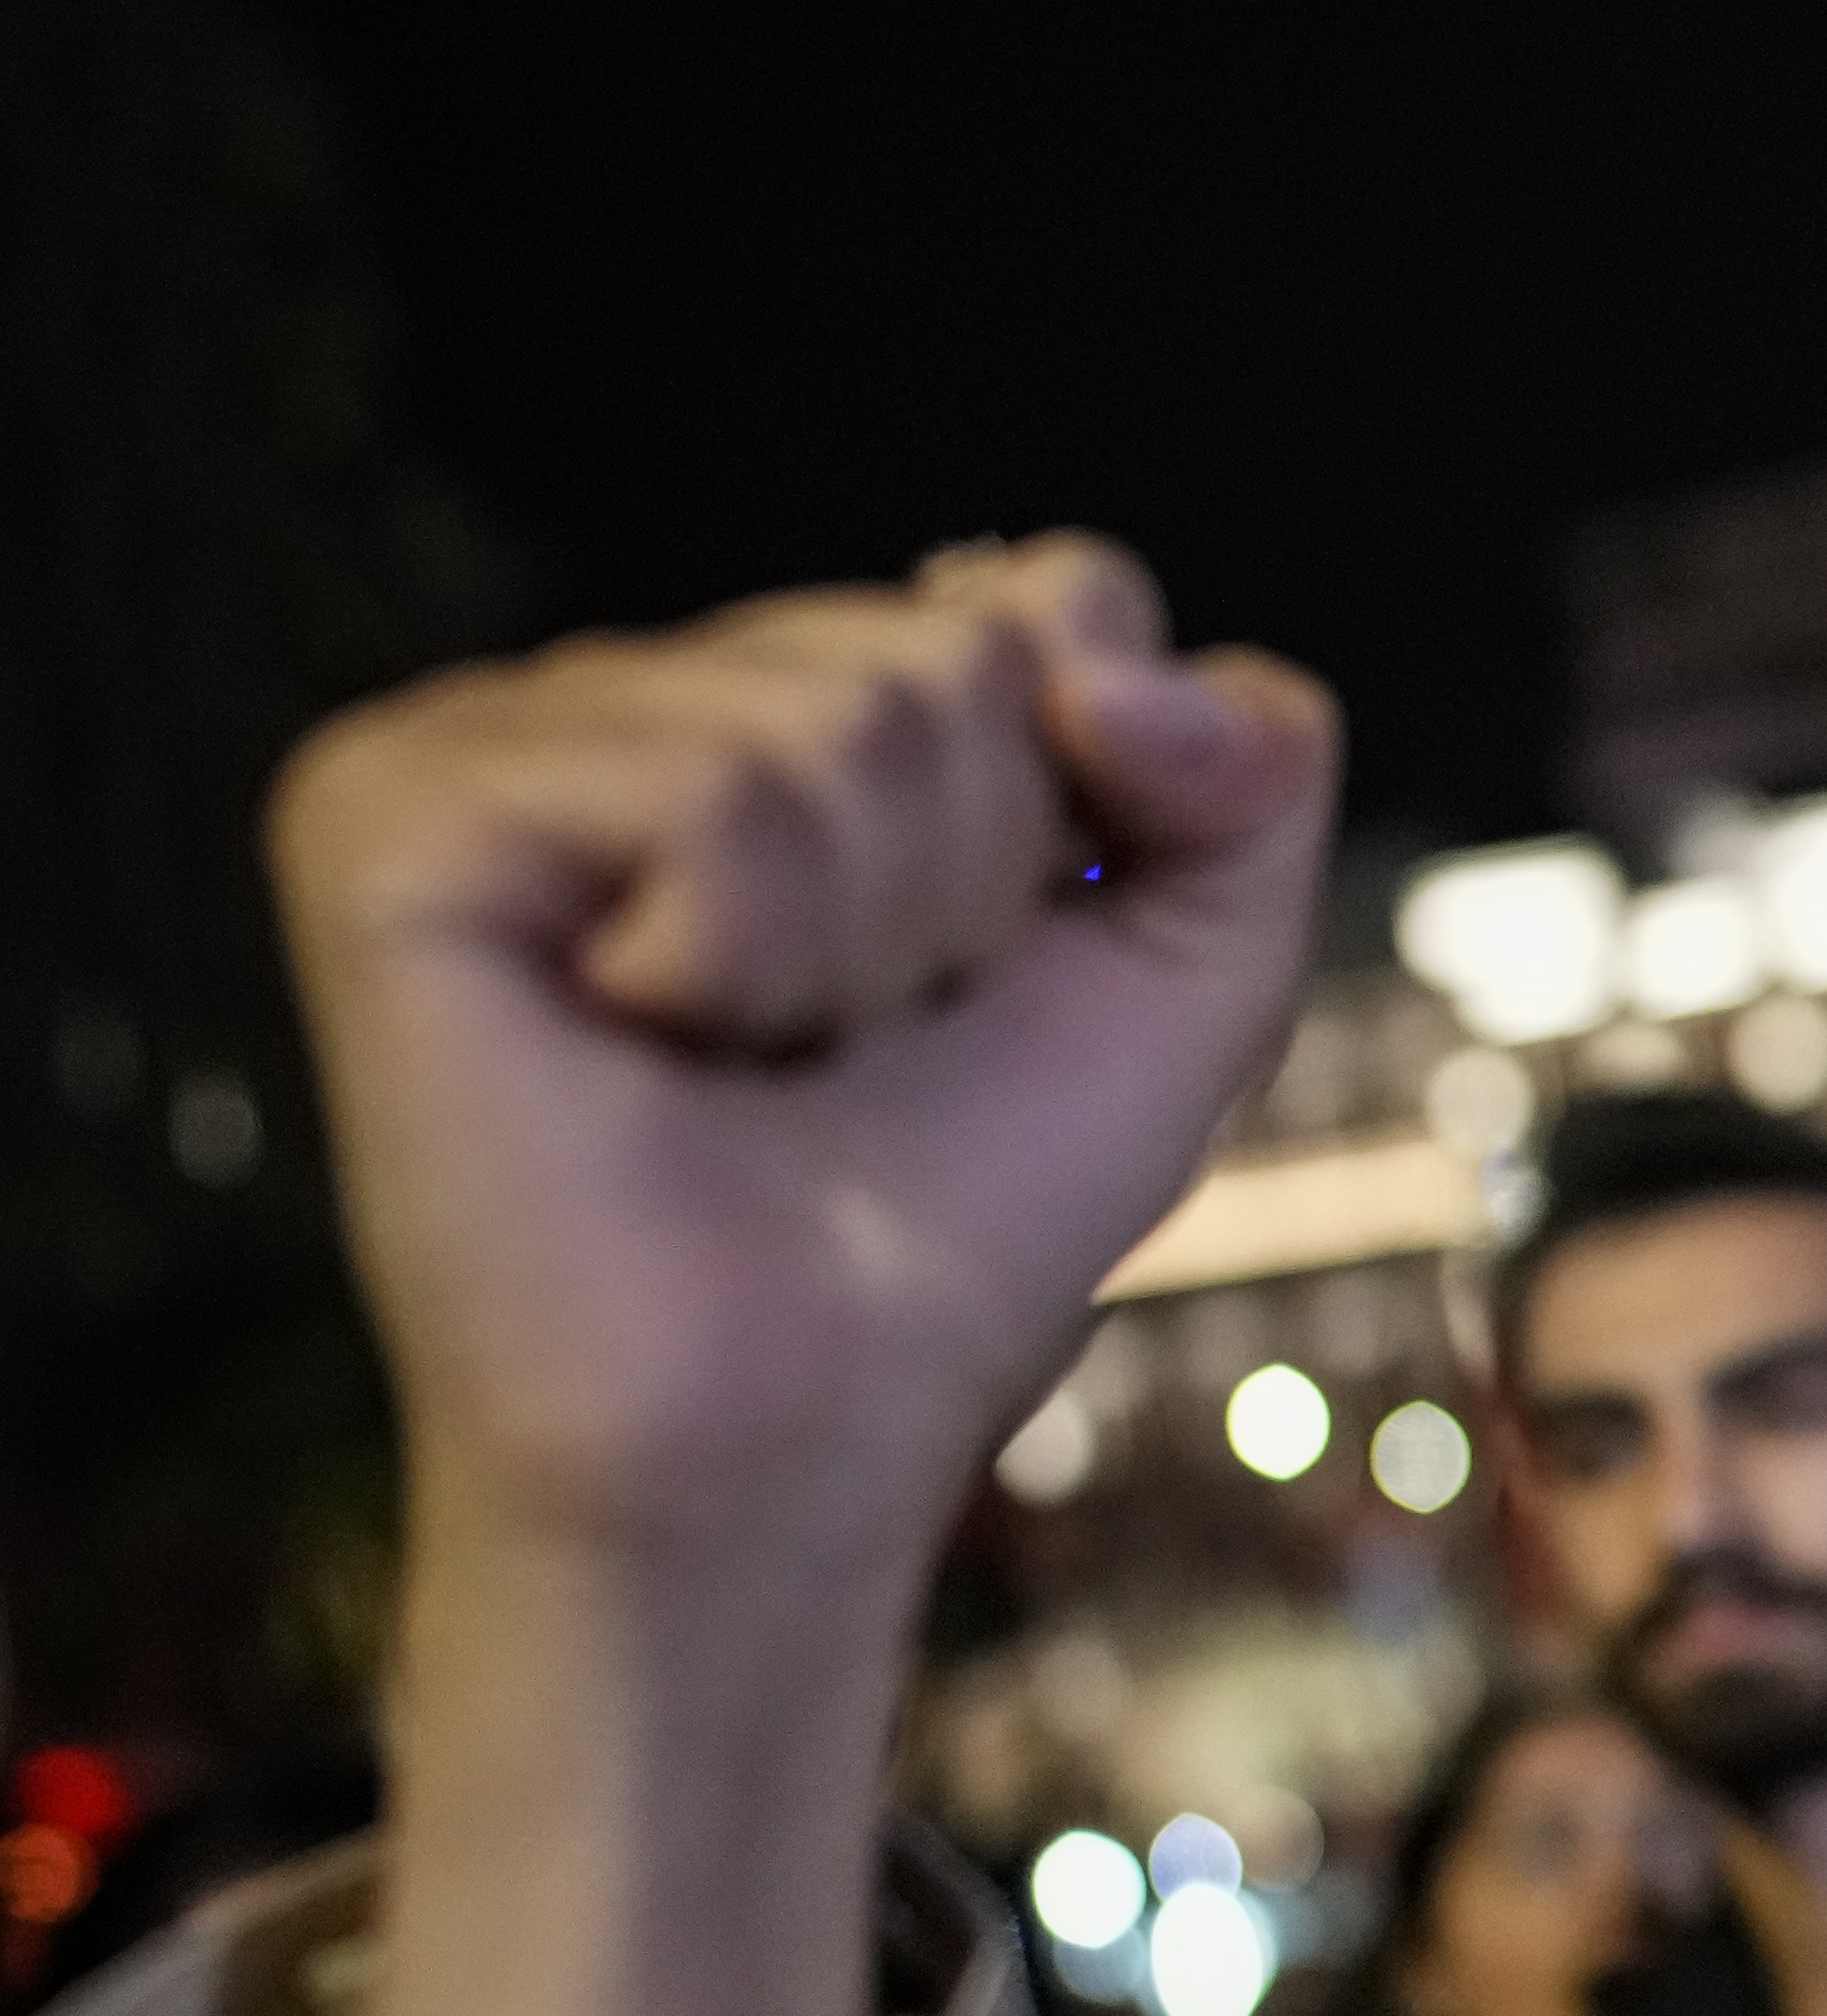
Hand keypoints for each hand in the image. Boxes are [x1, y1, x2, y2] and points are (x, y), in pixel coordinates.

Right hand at [278, 539, 1333, 2015]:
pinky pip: (695, 784)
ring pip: (838, 713)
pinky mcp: (386, 810)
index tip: (991, 973)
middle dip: (970, 884)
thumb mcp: (1190, 972)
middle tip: (852, 1045)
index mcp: (790, 711)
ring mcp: (494, 744)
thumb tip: (1069, 591)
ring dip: (860, 932)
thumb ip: (1252, 759)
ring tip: (750, 1055)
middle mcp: (636, 700)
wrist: (800, 1424)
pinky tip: (640, 1036)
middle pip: (952, 652)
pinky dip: (733, 946)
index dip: (1095, 809)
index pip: (1054, 598)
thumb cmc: (959, 1223)